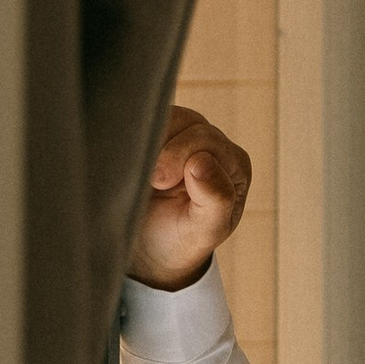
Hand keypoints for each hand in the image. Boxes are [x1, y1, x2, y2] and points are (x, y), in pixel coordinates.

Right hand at [130, 102, 250, 290]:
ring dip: (148, 141)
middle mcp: (213, 144)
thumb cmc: (180, 239)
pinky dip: (135, 136)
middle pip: (189, 123)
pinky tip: (130, 160)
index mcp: (234, 165)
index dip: (181, 156)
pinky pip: (146, 119)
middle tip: (149, 180)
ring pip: (167, 116)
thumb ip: (215, 199)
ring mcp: (185, 134)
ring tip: (140, 172)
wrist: (148, 248)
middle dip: (164, 151)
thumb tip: (202, 162)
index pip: (209, 140)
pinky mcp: (160, 132)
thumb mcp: (204, 230)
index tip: (160, 184)